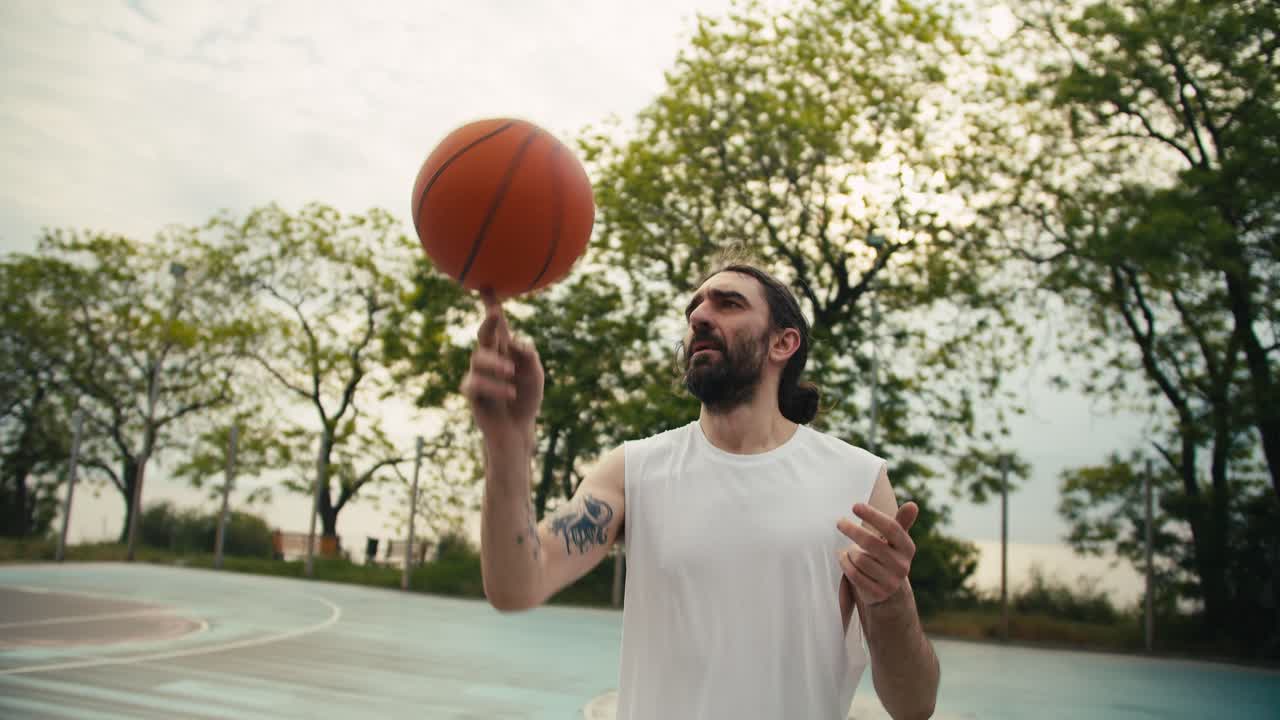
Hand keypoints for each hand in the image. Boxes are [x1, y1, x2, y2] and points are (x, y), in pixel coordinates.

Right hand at [460, 290, 543, 442]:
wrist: (517, 428)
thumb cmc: (526, 397)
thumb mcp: (535, 374)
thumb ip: (529, 356)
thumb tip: (515, 342)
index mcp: (505, 349)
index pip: (497, 324)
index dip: (491, 304)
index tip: (487, 285)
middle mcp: (490, 357)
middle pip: (485, 334)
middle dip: (489, 321)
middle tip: (497, 313)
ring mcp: (478, 374)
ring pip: (479, 358)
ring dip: (496, 364)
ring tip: (511, 373)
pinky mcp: (472, 392)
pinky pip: (476, 383)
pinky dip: (495, 386)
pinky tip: (510, 391)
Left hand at [836, 501, 918, 606]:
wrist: (888, 588)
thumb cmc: (888, 553)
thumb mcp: (895, 539)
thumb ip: (901, 522)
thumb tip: (913, 505)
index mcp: (907, 547)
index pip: (891, 528)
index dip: (873, 516)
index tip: (855, 506)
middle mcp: (903, 565)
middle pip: (871, 543)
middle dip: (852, 530)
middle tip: (840, 522)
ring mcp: (891, 581)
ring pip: (860, 559)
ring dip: (849, 551)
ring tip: (849, 549)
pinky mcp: (878, 593)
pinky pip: (854, 574)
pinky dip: (845, 564)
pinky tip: (844, 558)